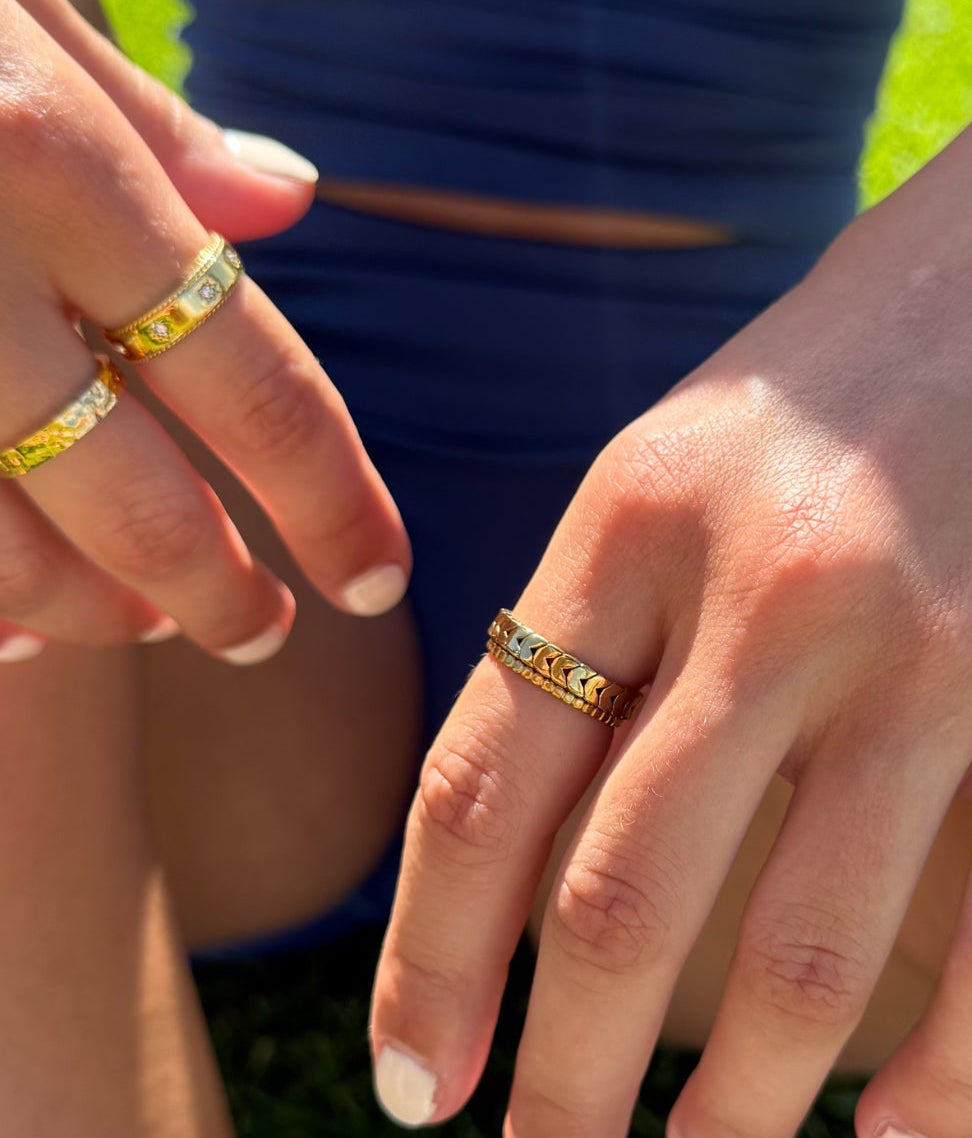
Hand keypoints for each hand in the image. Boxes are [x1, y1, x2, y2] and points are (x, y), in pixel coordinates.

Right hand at [0, 0, 408, 662]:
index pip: (247, 376)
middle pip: (132, 494)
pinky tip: (8, 625)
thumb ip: (143, 114)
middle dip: (217, 590)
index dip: (331, 499)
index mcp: (39, 148)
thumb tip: (284, 209)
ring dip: (87, 607)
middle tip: (262, 632)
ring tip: (141, 623)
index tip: (378, 581)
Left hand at [370, 48, 971, 1137]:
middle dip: (565, 1083)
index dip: (428, 971)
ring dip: (741, 1109)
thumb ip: (621, 610)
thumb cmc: (898, 348)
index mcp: (640, 511)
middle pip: (619, 905)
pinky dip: (953, 1078)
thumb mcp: (709, 441)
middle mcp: (774, 581)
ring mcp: (946, 634)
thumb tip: (545, 809)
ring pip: (813, 953)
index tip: (420, 1093)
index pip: (483, 790)